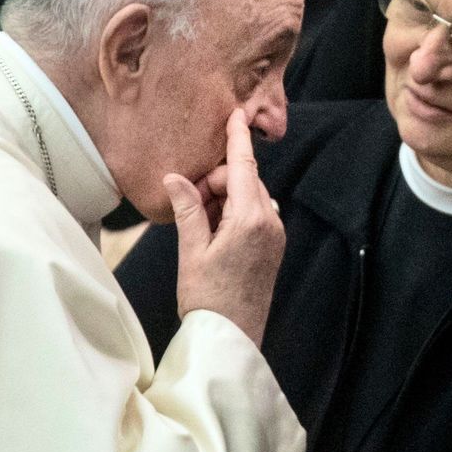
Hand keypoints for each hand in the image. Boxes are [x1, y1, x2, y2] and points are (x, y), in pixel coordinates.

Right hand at [166, 110, 284, 345]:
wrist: (232, 338)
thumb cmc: (208, 298)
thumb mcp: (191, 251)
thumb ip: (188, 209)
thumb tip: (175, 177)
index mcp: (251, 219)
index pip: (243, 166)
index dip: (237, 138)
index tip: (236, 113)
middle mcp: (270, 222)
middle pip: (244, 179)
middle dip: (217, 179)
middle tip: (189, 201)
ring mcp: (276, 235)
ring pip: (248, 196)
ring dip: (224, 197)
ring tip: (199, 224)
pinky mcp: (274, 246)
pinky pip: (255, 214)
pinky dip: (234, 212)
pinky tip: (213, 231)